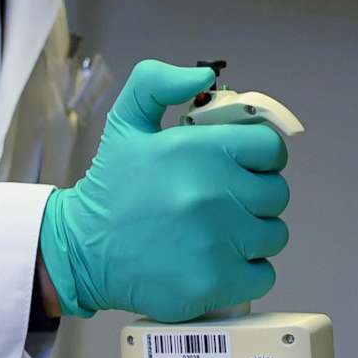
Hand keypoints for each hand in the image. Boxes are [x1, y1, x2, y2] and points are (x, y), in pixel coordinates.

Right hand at [37, 60, 288, 320]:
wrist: (80, 251)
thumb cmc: (112, 189)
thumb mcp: (126, 123)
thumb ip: (159, 84)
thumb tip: (205, 74)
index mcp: (198, 151)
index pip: (271, 149)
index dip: (259, 158)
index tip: (239, 168)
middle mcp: (212, 195)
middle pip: (277, 194)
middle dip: (254, 197)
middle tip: (222, 204)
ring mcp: (217, 243)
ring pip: (273, 235)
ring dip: (252, 236)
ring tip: (216, 234)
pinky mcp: (214, 283)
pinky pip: (262, 276)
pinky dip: (246, 273)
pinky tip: (216, 262)